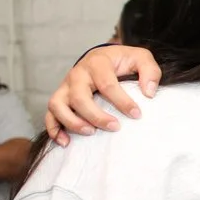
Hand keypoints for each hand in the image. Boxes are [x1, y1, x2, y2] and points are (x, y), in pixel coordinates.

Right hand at [44, 45, 162, 146]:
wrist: (103, 58)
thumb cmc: (122, 61)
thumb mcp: (140, 58)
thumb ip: (150, 71)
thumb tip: (149, 93)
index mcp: (97, 63)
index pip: (107, 84)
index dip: (122, 101)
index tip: (136, 115)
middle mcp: (77, 74)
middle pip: (79, 97)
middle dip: (96, 116)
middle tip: (115, 127)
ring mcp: (65, 87)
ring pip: (57, 105)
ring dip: (72, 122)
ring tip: (91, 133)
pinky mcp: (60, 98)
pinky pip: (49, 115)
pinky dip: (54, 129)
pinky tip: (65, 142)